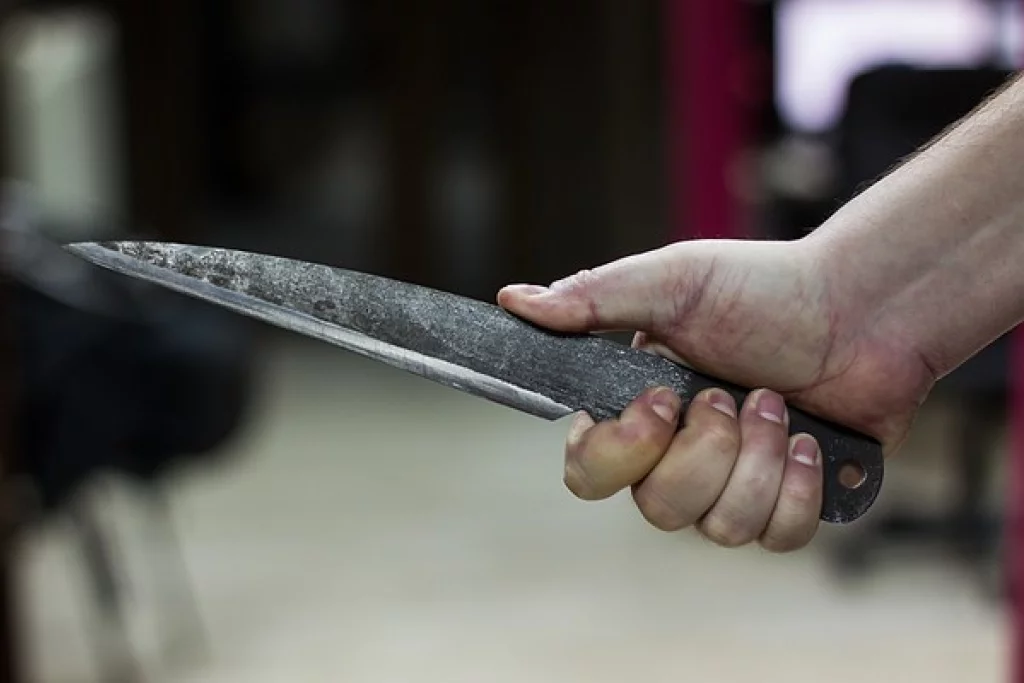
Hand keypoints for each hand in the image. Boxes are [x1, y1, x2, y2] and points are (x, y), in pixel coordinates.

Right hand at [498, 237, 934, 551]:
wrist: (862, 307)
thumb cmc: (765, 288)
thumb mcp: (672, 281)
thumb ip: (592, 299)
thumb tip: (515, 302)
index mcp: (639, 409)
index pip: (590, 470)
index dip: (621, 452)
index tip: (662, 402)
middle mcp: (679, 456)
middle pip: (656, 509)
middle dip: (705, 453)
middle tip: (732, 396)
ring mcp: (733, 484)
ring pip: (719, 527)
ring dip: (756, 462)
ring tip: (777, 406)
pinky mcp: (787, 502)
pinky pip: (775, 537)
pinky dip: (796, 489)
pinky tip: (809, 442)